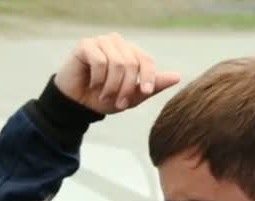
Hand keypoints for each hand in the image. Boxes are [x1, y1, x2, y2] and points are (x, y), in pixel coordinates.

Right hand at [54, 33, 180, 114]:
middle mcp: (118, 43)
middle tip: (118, 102)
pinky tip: (92, 85)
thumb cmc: (105, 98)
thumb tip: (177, 76)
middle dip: (126, 87)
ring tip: (104, 95)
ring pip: (117, 62)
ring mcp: (101, 42)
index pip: (146, 60)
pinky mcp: (85, 45)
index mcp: (131, 52)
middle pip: (132, 63)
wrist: (77, 104)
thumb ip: (152, 86)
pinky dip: (98, 79)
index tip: (144, 92)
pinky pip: (99, 60)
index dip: (147, 77)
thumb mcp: (132, 97)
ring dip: (111, 85)